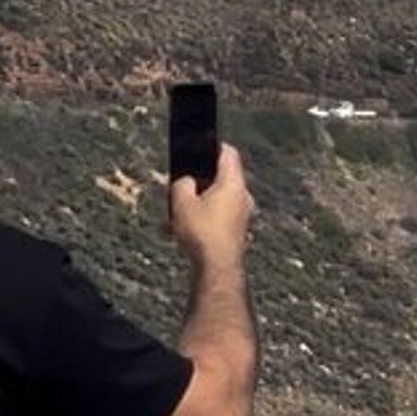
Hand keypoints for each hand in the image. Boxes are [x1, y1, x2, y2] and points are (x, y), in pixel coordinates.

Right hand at [160, 142, 255, 267]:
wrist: (217, 269)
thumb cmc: (202, 232)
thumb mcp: (181, 201)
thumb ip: (182, 184)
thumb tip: (186, 182)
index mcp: (233, 183)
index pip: (228, 153)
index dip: (212, 146)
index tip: (198, 146)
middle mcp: (243, 197)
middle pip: (220, 178)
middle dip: (197, 182)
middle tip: (180, 185)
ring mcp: (242, 216)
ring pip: (215, 201)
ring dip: (195, 205)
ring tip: (172, 217)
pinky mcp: (237, 232)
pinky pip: (217, 219)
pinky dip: (200, 221)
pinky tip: (178, 234)